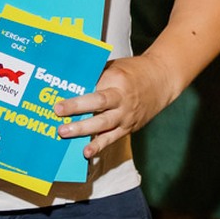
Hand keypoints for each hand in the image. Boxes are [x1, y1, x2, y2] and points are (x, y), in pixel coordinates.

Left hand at [53, 55, 178, 159]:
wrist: (162, 80)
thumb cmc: (133, 71)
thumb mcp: (114, 66)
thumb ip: (96, 75)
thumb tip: (70, 82)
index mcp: (117, 79)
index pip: (93, 85)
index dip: (77, 90)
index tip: (60, 93)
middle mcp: (122, 98)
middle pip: (98, 103)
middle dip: (77, 108)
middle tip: (57, 111)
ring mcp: (126, 115)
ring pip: (103, 124)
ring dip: (83, 129)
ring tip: (64, 132)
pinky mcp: (129, 127)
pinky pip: (112, 138)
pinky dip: (99, 146)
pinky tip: (86, 152)